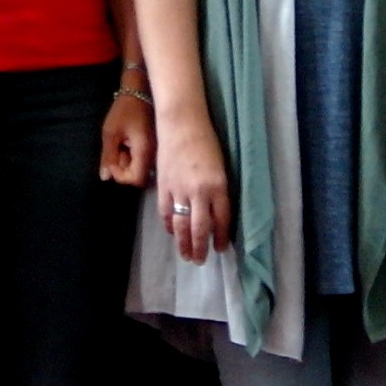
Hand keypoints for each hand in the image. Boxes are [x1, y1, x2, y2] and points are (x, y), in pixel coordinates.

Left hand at [100, 89, 155, 187]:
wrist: (141, 90)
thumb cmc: (125, 109)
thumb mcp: (111, 132)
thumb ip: (108, 156)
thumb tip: (105, 178)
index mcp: (145, 152)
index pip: (136, 180)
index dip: (121, 175)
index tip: (112, 160)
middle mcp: (155, 155)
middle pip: (139, 176)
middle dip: (123, 167)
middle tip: (117, 148)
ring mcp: (157, 151)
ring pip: (141, 168)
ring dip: (128, 160)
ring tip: (122, 142)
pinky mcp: (156, 146)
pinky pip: (144, 159)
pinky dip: (133, 155)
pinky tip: (129, 141)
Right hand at [156, 112, 232, 264]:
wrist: (181, 124)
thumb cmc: (206, 141)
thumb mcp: (221, 168)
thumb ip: (219, 191)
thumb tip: (216, 213)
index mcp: (218, 186)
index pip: (221, 219)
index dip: (221, 237)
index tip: (220, 248)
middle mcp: (199, 191)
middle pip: (200, 228)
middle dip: (200, 248)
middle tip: (200, 261)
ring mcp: (179, 190)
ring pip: (181, 224)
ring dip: (184, 243)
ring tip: (186, 256)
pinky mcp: (164, 186)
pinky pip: (165, 212)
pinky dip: (169, 226)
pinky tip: (173, 233)